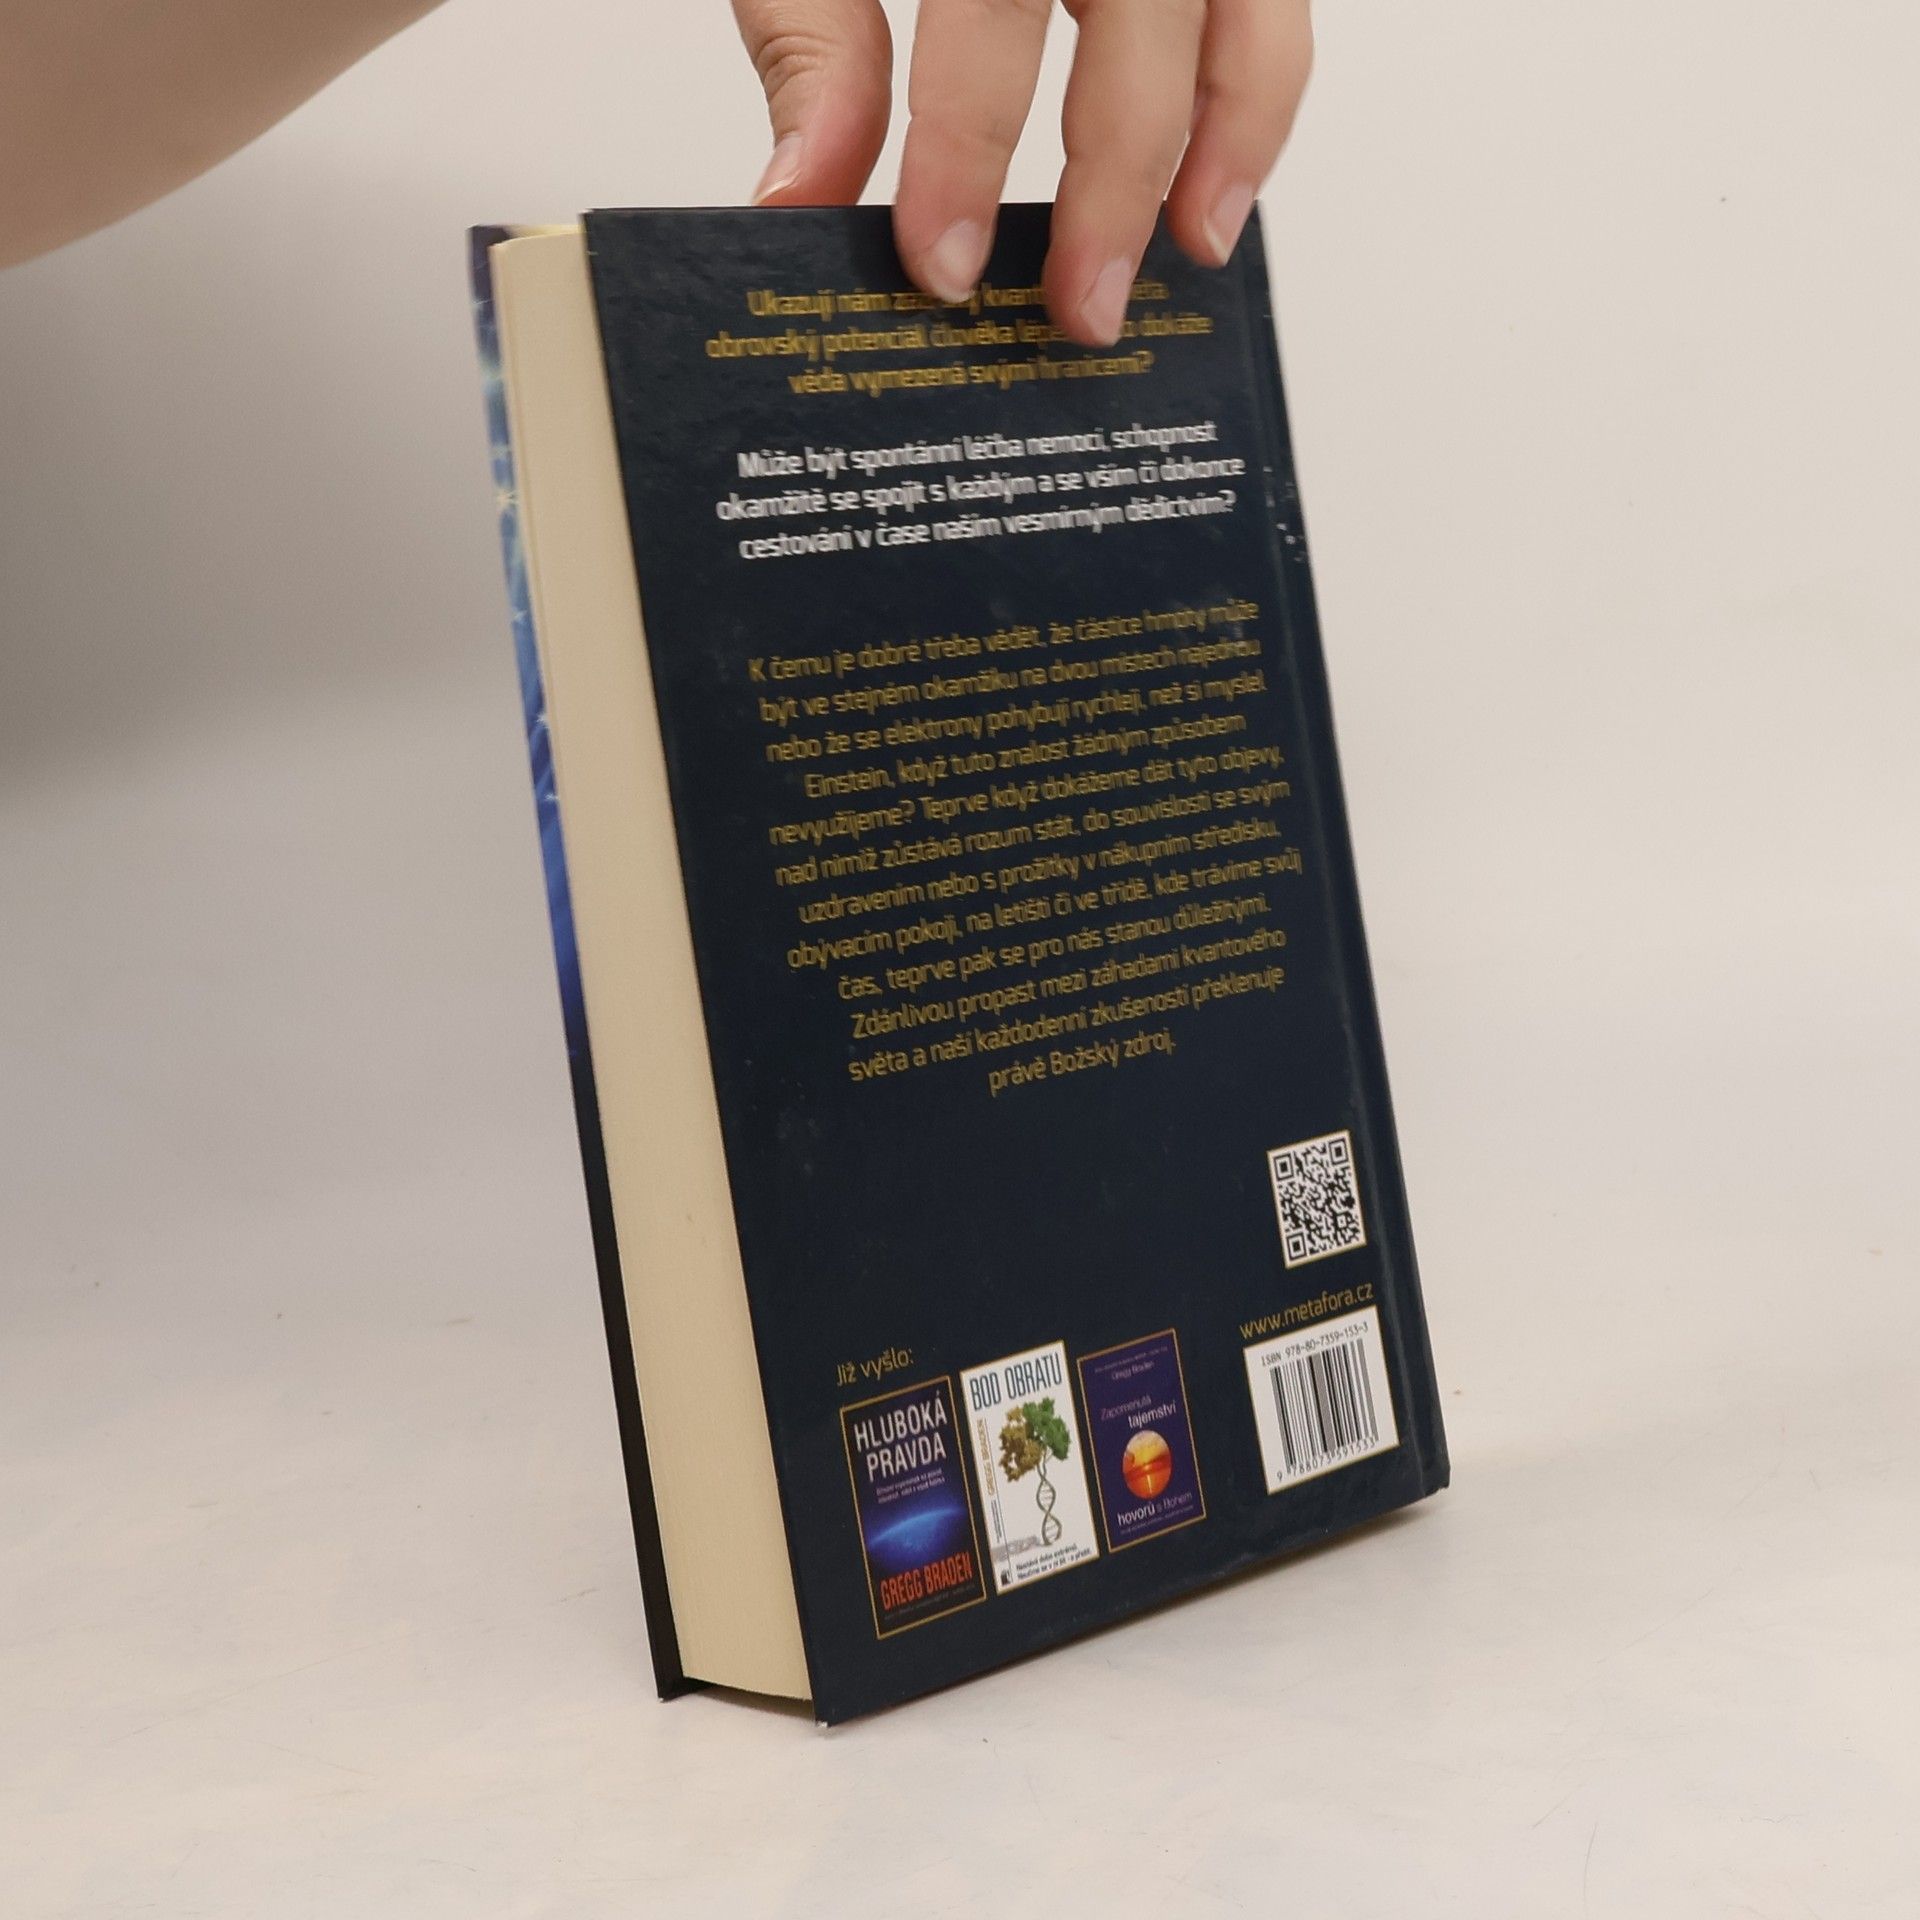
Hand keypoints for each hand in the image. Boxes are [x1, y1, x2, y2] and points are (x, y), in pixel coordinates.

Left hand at [733, 0, 1311, 346]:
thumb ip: (811, 42)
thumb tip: (802, 197)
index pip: (989, 12)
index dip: (964, 148)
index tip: (939, 263)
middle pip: (1144, 24)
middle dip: (1114, 184)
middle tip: (1079, 309)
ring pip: (1247, 17)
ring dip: (1228, 144)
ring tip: (1192, 251)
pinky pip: (1272, 7)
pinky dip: (1257, 98)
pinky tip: (1212, 192)